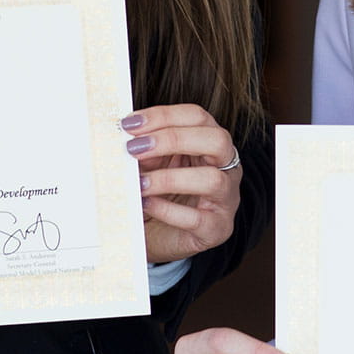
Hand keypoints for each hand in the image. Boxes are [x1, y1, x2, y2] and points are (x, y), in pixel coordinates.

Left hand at [123, 104, 242, 263]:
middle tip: (135, 148)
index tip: (131, 124)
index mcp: (211, 144)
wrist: (162, 237)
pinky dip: (167, 210)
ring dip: (169, 178)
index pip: (197, 117)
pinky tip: (146, 205)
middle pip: (216, 140)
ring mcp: (226, 199)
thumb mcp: (153, 165)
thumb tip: (127, 138)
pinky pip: (197, 218)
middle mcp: (226, 168)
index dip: (164, 116)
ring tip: (140, 183)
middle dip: (173, 140)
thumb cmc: (161, 195)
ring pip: (212, 180)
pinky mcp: (217, 229)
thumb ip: (146, 149)